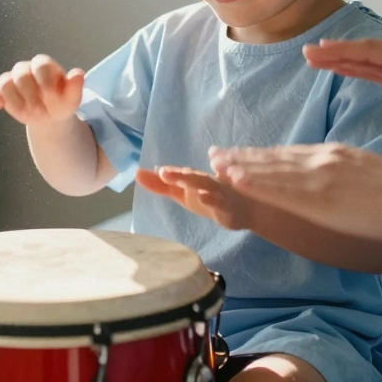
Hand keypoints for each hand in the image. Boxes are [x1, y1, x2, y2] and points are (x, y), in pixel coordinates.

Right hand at [0, 54, 84, 125]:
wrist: (49, 117)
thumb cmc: (62, 103)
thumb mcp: (72, 99)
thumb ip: (75, 87)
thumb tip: (78, 73)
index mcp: (44, 66)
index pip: (41, 65)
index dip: (45, 82)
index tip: (52, 99)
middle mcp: (26, 69)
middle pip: (21, 74)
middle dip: (30, 95)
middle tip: (42, 113)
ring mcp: (12, 80)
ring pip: (4, 82)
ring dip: (14, 100)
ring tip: (26, 115)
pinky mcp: (1, 93)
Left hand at [135, 166, 254, 230]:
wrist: (245, 210)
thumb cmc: (210, 197)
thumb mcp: (182, 193)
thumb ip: (160, 185)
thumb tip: (137, 173)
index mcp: (194, 178)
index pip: (180, 174)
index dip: (169, 173)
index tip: (156, 170)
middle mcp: (206, 182)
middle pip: (192, 177)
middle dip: (179, 175)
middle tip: (163, 172)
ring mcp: (219, 194)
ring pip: (208, 187)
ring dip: (196, 183)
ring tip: (184, 184)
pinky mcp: (229, 208)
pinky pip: (222, 204)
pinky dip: (214, 200)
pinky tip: (205, 197)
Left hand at [208, 144, 381, 241]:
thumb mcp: (369, 172)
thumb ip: (348, 173)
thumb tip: (342, 180)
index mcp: (334, 155)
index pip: (290, 154)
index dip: (262, 154)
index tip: (242, 153)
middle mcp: (320, 159)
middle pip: (273, 158)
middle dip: (242, 157)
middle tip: (216, 154)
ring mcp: (316, 176)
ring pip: (269, 170)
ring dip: (239, 167)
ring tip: (215, 164)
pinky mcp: (316, 196)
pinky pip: (277, 188)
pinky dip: (254, 182)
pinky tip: (234, 179)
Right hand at [303, 39, 381, 124]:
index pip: (370, 53)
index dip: (341, 52)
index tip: (316, 52)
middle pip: (364, 52)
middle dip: (335, 52)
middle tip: (305, 53)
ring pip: (368, 60)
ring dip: (343, 58)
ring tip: (317, 58)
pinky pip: (378, 70)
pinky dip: (358, 67)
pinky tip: (346, 68)